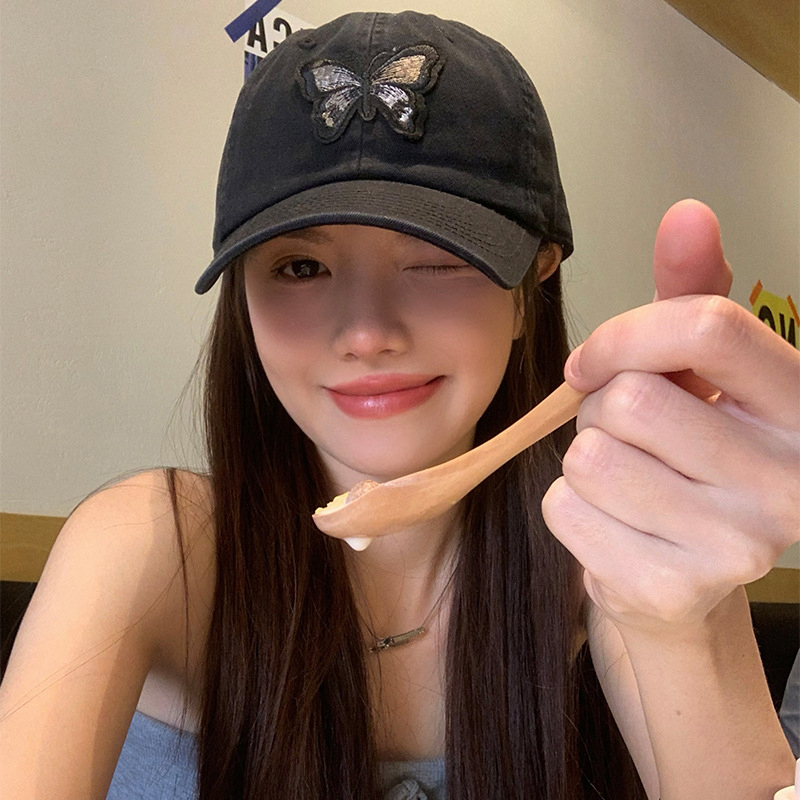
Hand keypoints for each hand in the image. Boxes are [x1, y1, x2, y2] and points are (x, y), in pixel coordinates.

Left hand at [542, 200, 799, 631]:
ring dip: (584, 460)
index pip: (708, 327)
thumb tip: (687, 212)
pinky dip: (569, 510)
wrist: (684, 579)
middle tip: (628, 441)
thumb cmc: (687, 461)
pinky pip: (565, 509)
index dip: (625, 333)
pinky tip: (613, 525)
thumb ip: (694, 296)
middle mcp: (790, 480)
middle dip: (602, 412)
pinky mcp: (672, 588)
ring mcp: (736, 544)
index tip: (593, 363)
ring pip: (590, 456)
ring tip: (625, 483)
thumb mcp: (703, 379)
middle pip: (629, 400)